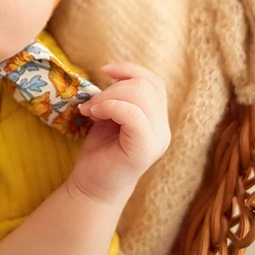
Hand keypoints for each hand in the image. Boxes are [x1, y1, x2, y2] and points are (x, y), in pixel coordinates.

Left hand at [69, 62, 170, 205]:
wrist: (92, 185)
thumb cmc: (101, 149)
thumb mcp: (112, 115)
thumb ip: (120, 97)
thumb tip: (112, 70)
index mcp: (158, 120)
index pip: (154, 82)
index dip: (130, 70)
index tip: (105, 71)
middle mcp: (163, 130)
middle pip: (145, 86)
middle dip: (113, 87)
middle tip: (91, 103)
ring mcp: (157, 140)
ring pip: (139, 96)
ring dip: (107, 97)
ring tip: (91, 109)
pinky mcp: (144, 149)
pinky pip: (132, 114)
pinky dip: (109, 106)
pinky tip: (94, 115)